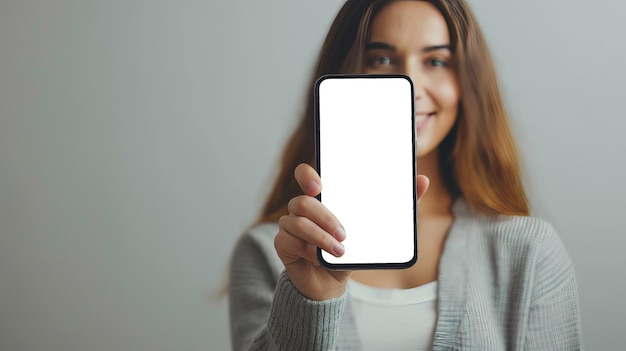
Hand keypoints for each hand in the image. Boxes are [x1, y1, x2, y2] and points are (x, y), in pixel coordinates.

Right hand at [275, 163, 429, 300]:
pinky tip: (319, 259)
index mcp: (322, 198)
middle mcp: (302, 208)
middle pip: (302, 200)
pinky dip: (308, 249)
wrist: (331, 283)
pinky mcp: (283, 243)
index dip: (307, 175)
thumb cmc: (351, 250)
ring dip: (319, 236)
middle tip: (344, 232)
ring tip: (340, 250)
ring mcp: (290, 225)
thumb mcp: (375, 229)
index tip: (319, 186)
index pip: (305, 175)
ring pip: (296, 220)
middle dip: (325, 216)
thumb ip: (397, 205)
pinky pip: (289, 240)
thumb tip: (423, 180)